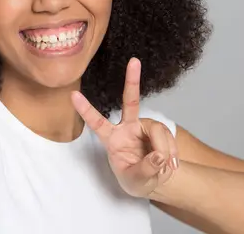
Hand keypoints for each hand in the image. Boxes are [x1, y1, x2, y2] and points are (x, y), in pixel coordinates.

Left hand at [71, 57, 178, 197]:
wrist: (154, 181)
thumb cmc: (136, 178)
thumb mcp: (136, 180)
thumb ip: (144, 169)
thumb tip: (158, 155)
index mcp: (112, 139)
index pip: (96, 122)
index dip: (85, 109)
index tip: (72, 94)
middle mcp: (127, 127)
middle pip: (130, 101)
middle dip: (132, 80)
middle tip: (134, 61)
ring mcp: (144, 127)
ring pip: (157, 131)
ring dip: (163, 150)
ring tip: (164, 166)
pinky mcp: (159, 130)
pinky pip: (168, 138)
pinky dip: (171, 152)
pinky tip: (169, 163)